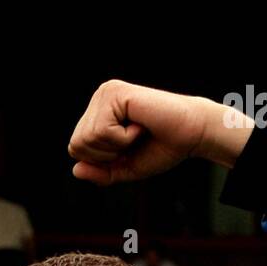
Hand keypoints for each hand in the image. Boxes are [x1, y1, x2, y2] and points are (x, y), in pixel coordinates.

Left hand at [68, 80, 251, 185]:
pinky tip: (140, 124)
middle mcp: (100, 99)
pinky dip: (123, 138)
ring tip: (137, 131)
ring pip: (87, 139)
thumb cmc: (161, 148)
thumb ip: (100, 172)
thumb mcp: (125, 169)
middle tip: (132, 140)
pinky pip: (102, 131)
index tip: (126, 148)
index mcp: (98, 114)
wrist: (190, 135)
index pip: (76, 149)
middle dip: (107, 155)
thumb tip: (76, 170)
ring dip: (116, 145)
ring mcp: (106, 93)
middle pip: (78, 145)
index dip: (101, 161)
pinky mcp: (115, 93)